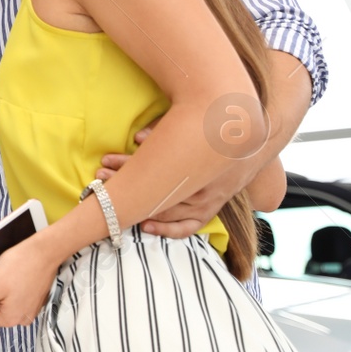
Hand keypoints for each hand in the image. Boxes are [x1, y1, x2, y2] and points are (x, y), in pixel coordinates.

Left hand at [0, 237, 59, 333]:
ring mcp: (30, 309)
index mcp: (9, 319)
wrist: (44, 251)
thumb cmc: (20, 265)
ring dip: (0, 291)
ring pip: (4, 303)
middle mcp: (21, 319)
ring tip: (5, 276)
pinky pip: (15, 297)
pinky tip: (13, 276)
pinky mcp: (34, 299)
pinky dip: (11, 288)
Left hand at [96, 120, 244, 238]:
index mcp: (194, 162)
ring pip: (167, 210)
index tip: (105, 161)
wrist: (250, 141)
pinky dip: (167, 228)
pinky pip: (188, 226)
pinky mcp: (211, 209)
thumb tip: (137, 138)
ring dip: (138, 206)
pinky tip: (146, 226)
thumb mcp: (189, 123)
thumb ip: (163, 130)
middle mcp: (201, 186)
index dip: (126, 164)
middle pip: (155, 190)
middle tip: (100, 176)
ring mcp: (207, 201)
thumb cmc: (213, 129)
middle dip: (124, 183)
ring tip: (112, 200)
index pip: (152, 167)